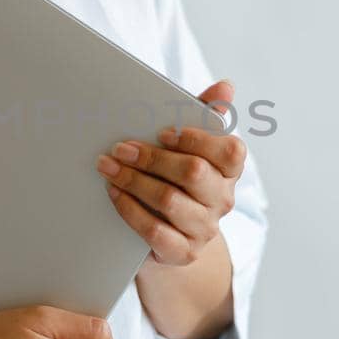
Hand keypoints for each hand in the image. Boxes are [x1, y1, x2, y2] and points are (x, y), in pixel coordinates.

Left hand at [95, 79, 247, 271]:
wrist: (168, 236)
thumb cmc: (175, 179)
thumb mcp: (187, 146)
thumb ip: (204, 114)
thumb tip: (226, 86)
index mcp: (229, 171)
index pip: (230, 151)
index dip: (196, 139)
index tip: (163, 132)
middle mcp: (222, 200)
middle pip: (193, 173)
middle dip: (152, 158)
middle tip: (121, 148)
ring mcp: (204, 228)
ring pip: (170, 201)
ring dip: (134, 181)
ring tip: (109, 167)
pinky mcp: (183, 252)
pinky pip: (155, 231)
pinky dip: (130, 210)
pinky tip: (114, 193)